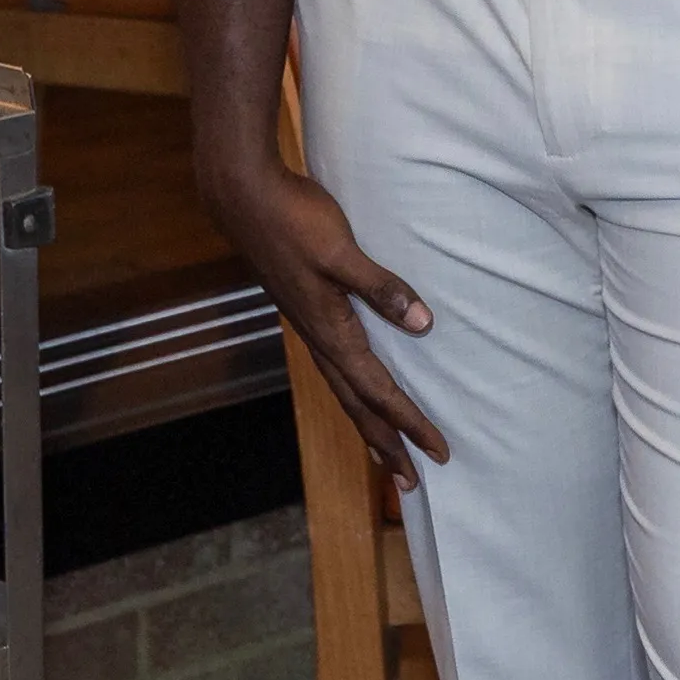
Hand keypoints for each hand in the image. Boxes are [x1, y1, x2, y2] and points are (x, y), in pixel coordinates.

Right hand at [196, 146, 446, 484]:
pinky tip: (357, 388)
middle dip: (385, 443)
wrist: (243, 198)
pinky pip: (335, 367)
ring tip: (385, 454)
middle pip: (357, 406)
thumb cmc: (293, 220)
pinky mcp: (305, 311)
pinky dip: (352, 391)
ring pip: (343, 390)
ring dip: (367, 424)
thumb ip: (380, 287)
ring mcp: (310, 326)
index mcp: (331, 330)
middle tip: (411, 482)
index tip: (437, 450)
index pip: (378, 391)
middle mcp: (319, 338)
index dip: (409, 422)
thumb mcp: (340, 250)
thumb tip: (422, 325)